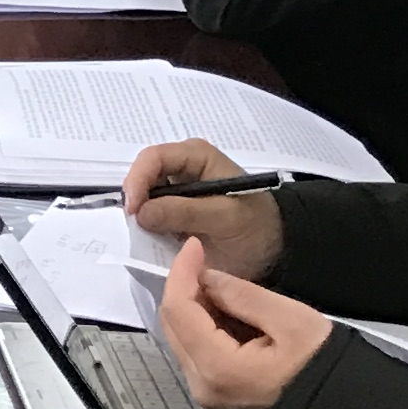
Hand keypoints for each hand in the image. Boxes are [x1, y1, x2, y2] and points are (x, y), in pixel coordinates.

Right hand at [121, 138, 284, 278]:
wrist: (274, 251)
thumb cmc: (256, 227)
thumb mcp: (225, 218)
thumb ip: (184, 212)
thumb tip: (141, 212)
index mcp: (196, 156)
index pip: (154, 158)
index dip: (138, 180)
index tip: (133, 211)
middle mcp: (182, 168)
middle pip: (144, 175)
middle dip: (136, 198)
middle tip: (136, 226)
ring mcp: (177, 190)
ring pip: (144, 196)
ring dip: (141, 215)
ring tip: (144, 235)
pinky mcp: (174, 212)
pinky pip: (151, 215)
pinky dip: (148, 227)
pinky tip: (152, 240)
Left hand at [157, 239, 329, 408]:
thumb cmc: (325, 371)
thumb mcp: (291, 322)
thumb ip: (243, 295)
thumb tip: (208, 278)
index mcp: (217, 369)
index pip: (178, 310)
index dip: (182, 272)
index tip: (194, 245)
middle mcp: (203, 390)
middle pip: (174, 328)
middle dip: (185, 290)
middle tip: (207, 264)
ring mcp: (210, 402)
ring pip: (184, 344)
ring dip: (197, 312)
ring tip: (225, 289)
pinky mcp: (221, 406)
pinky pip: (200, 361)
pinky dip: (207, 334)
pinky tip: (231, 318)